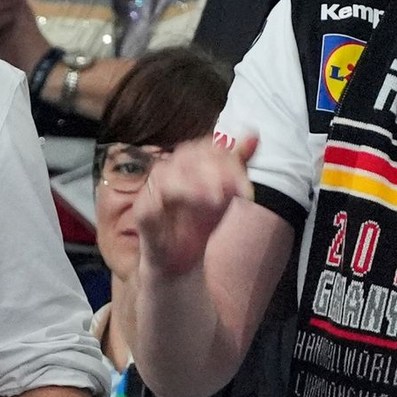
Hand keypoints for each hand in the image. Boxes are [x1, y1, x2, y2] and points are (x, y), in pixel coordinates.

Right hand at [134, 135, 258, 278]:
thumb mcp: (225, 193)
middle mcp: (168, 169)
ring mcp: (152, 188)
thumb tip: (253, 135)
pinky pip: (154, 198)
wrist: (182, 262)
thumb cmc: (199, 223)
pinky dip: (176, 198)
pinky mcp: (143, 210)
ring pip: (169, 172)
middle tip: (236, 191)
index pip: (205, 147)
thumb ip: (237, 165)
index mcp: (187, 163)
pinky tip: (197, 206)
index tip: (246, 186)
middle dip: (215, 170)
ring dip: (197, 183)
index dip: (228, 160)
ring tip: (219, 199)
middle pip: (188, 155)